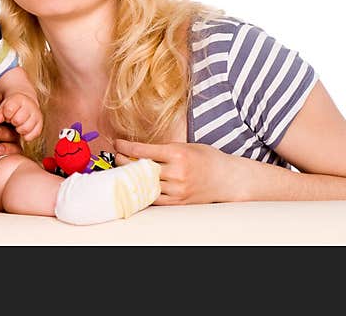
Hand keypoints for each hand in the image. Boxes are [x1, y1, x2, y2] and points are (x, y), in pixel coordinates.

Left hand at [0, 91, 42, 141]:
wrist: (24, 103)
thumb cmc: (10, 106)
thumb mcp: (1, 107)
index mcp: (18, 99)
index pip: (9, 110)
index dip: (5, 115)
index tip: (5, 115)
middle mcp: (30, 106)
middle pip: (17, 120)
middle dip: (11, 122)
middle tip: (10, 120)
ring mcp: (36, 116)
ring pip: (24, 129)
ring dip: (18, 129)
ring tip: (16, 125)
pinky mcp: (39, 126)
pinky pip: (31, 136)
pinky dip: (25, 136)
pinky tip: (21, 132)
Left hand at [114, 139, 238, 204]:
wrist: (228, 178)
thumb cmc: (207, 159)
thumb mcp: (185, 146)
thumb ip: (163, 149)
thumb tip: (137, 150)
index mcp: (177, 153)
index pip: (142, 150)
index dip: (125, 147)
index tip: (117, 144)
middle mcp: (176, 172)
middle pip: (139, 167)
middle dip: (123, 161)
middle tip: (117, 157)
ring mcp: (177, 189)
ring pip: (144, 184)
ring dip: (130, 177)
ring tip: (124, 170)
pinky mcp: (178, 201)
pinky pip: (153, 198)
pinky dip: (142, 190)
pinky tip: (136, 184)